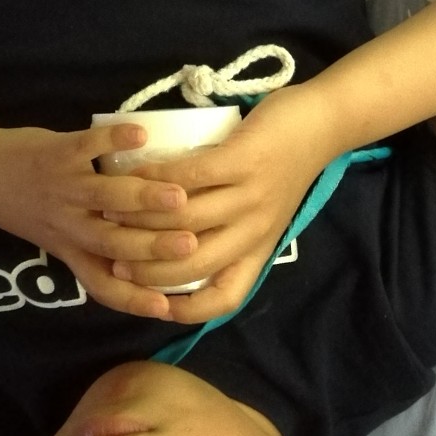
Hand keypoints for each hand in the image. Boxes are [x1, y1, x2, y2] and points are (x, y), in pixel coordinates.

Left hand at [0, 121, 198, 318]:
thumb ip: (96, 249)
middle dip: (151, 246)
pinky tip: (140, 135)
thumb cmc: (26, 207)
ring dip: (142, 197)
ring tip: (178, 195)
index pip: (104, 285)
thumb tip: (153, 259)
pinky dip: (111, 140)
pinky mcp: (55, 154)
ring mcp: (62, 189)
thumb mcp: (56, 238)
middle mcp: (68, 226)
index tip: (168, 306)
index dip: (133, 299)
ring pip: (104, 198)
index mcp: (72, 250)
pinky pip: (86, 147)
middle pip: (112, 244)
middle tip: (191, 244)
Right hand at [107, 86, 335, 322]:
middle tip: (112, 252)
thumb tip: (170, 246)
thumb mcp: (263, 213)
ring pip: (186, 221)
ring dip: (142, 218)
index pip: (225, 298)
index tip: (151, 305)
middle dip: (145, 266)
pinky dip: (156, 177)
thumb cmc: (285, 167)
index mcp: (258, 249)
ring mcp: (252, 196)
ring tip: (112, 210)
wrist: (323, 123)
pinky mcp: (245, 161)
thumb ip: (228, 232)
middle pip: (193, 264)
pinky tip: (135, 172)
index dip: (187, 312)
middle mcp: (256, 231)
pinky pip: (191, 177)